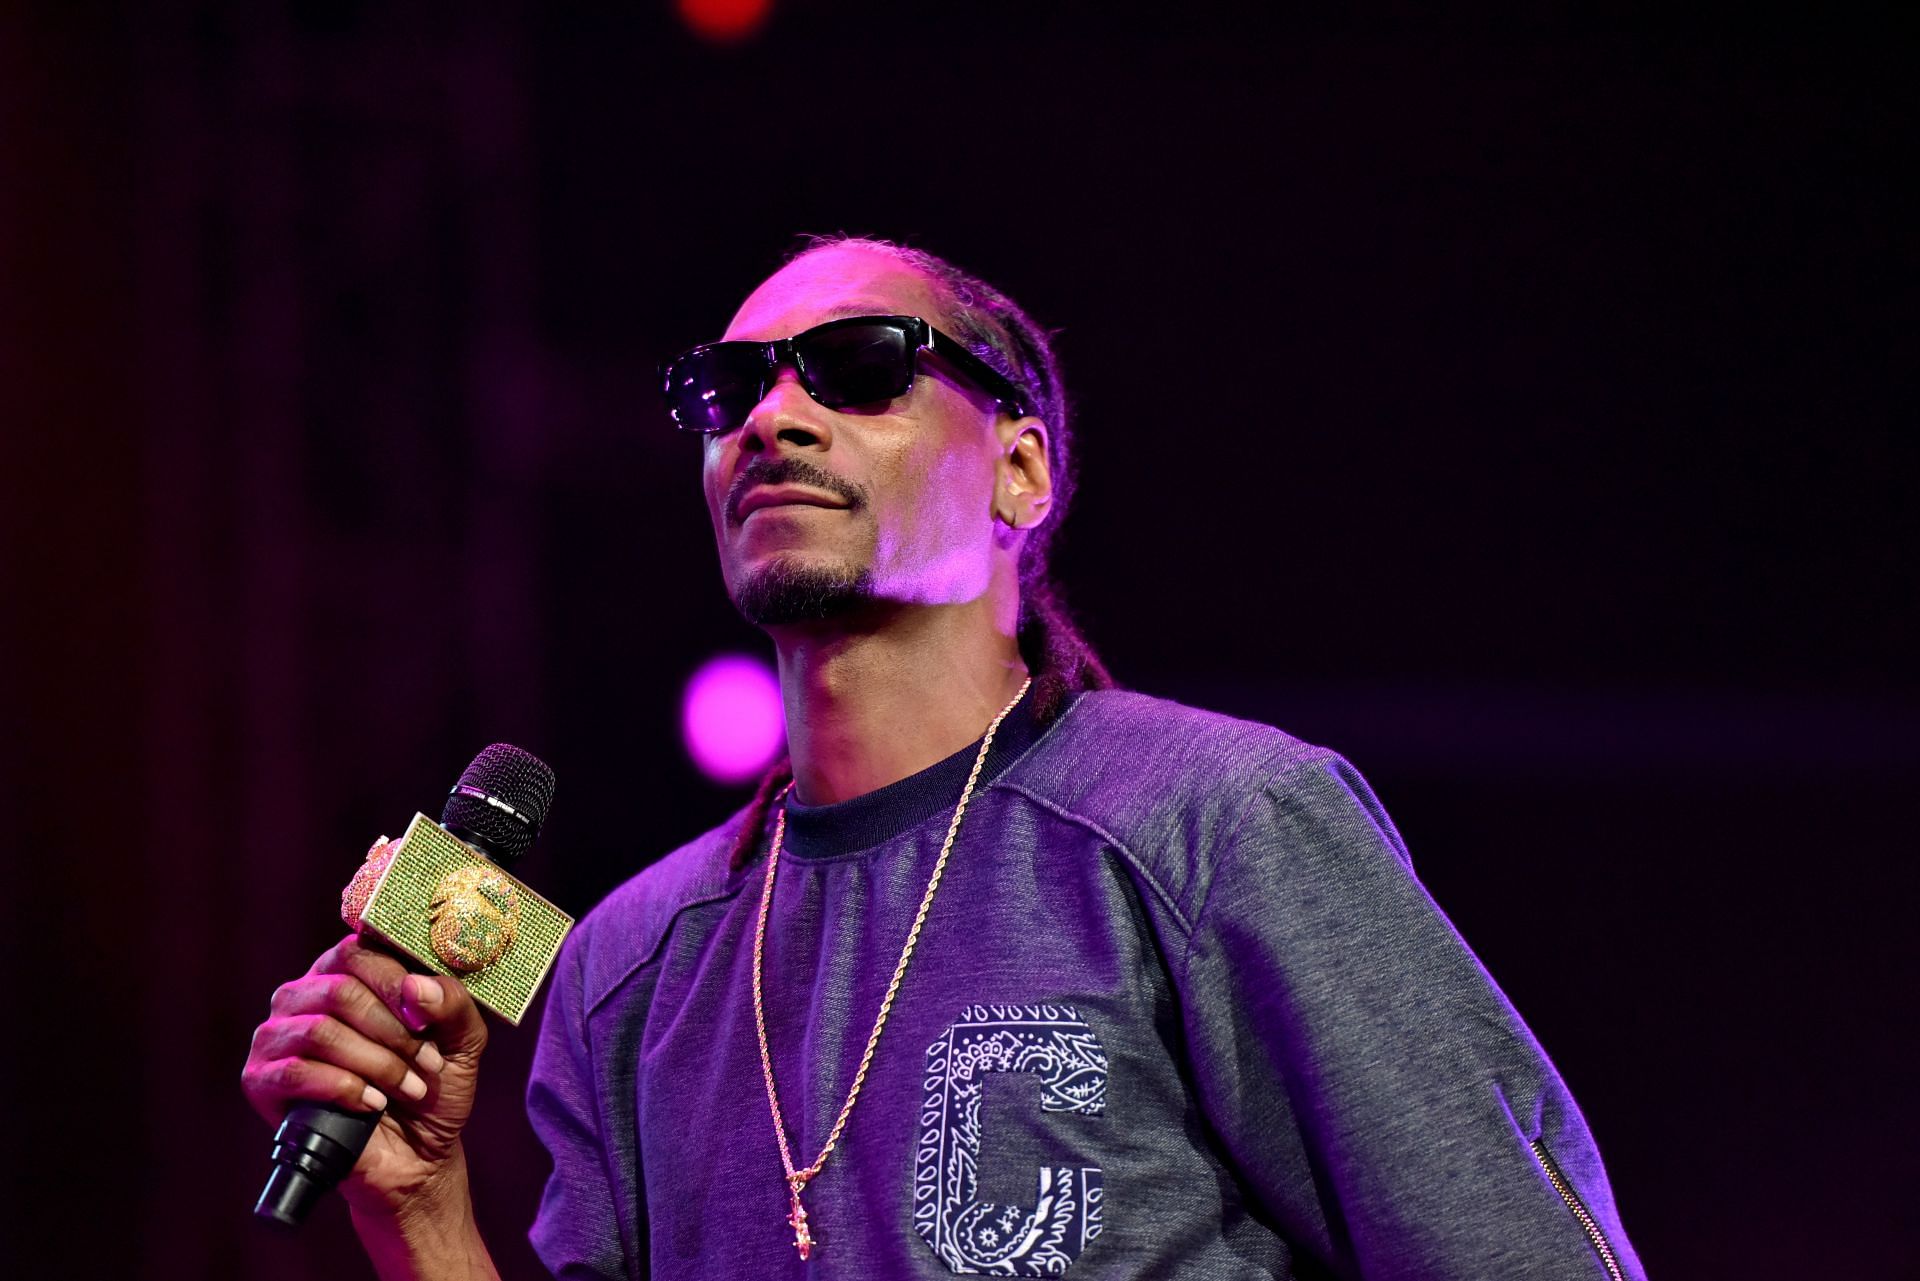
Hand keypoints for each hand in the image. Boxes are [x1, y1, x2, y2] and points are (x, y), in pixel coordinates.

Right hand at [242, 932, 489, 1219]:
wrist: (415, 1153)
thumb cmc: (433, 1083)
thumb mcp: (462, 1039)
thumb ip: (452, 1004)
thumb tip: (415, 988)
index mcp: (346, 970)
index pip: (357, 951)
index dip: (395, 983)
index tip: (425, 1020)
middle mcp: (304, 995)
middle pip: (340, 992)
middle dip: (392, 1033)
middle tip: (425, 1063)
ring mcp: (277, 1037)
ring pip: (319, 1033)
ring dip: (375, 1064)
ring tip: (405, 1088)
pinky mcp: (261, 1081)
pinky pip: (295, 1073)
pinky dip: (344, 1089)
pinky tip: (372, 1104)